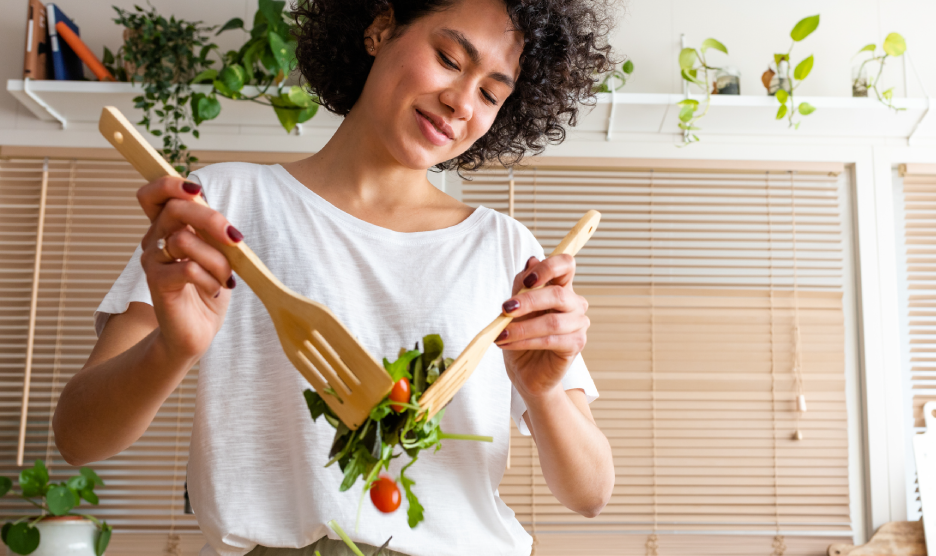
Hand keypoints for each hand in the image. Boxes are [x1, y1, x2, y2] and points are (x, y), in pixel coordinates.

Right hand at [137, 176, 241, 360]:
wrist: (195, 332)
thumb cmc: (208, 289)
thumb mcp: (216, 254)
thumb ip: (212, 233)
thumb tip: (222, 220)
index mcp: (167, 228)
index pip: (154, 194)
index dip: (171, 184)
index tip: (198, 192)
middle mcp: (155, 240)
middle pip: (174, 208)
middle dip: (211, 219)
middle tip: (234, 240)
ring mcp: (153, 261)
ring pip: (185, 239)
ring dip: (217, 259)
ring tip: (225, 278)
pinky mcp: (157, 283)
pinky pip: (188, 269)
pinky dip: (210, 279)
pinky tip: (215, 289)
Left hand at [495, 254, 589, 402]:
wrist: (526, 370)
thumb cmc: (522, 335)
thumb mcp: (515, 308)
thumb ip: (522, 286)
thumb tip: (531, 260)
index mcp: (561, 288)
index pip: (566, 265)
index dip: (548, 267)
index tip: (526, 281)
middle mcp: (575, 304)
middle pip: (558, 294)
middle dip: (528, 301)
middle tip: (504, 309)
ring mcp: (579, 324)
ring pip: (552, 321)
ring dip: (522, 327)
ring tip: (500, 334)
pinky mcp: (576, 345)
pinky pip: (550, 340)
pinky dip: (525, 341)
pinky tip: (507, 344)